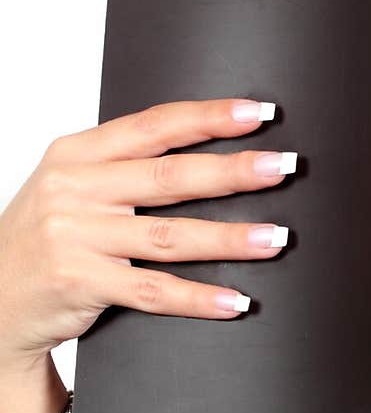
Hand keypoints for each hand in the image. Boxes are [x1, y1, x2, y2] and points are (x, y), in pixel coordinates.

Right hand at [0, 98, 296, 369]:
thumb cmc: (46, 235)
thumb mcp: (72, 186)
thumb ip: (125, 166)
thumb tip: (210, 149)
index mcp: (76, 153)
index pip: (154, 127)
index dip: (209, 118)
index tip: (257, 113)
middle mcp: (74, 190)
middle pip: (169, 177)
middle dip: (233, 172)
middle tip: (282, 167)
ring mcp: (75, 238)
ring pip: (169, 236)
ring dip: (230, 238)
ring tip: (276, 237)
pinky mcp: (81, 284)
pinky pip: (152, 291)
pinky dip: (198, 297)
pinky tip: (235, 299)